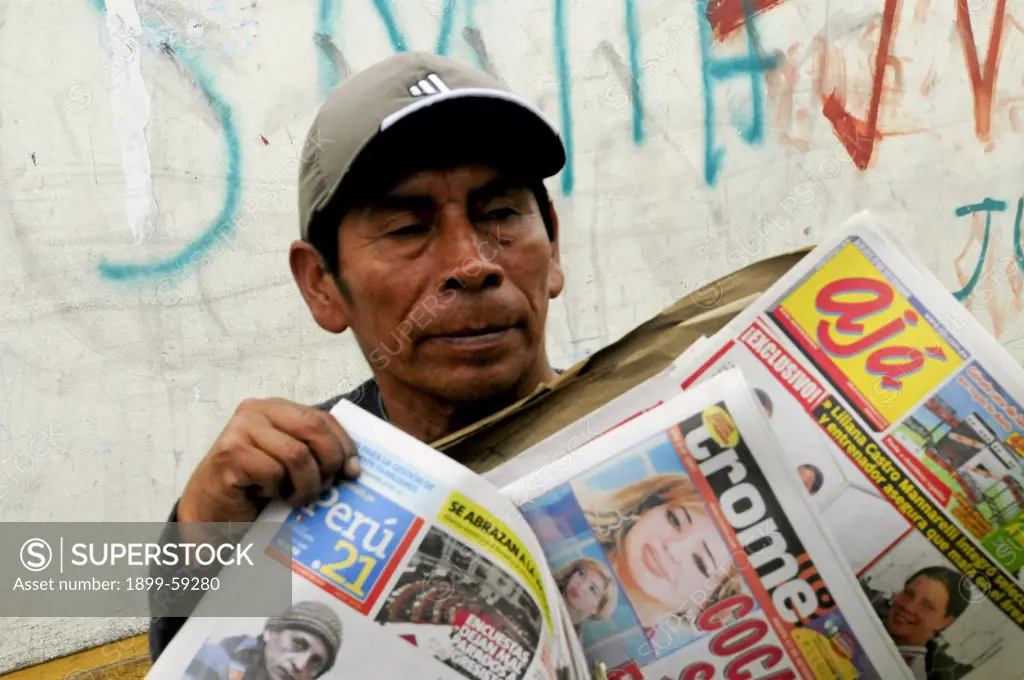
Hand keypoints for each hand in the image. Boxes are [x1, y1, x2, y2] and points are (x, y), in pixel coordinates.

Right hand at [177, 398, 360, 522]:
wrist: (210, 510)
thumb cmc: (255, 486)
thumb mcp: (290, 463)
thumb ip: (315, 453)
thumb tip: (354, 467)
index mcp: (277, 408)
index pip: (323, 418)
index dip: (344, 444)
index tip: (353, 472)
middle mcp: (257, 410)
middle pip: (313, 428)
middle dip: (329, 461)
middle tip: (325, 488)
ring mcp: (240, 430)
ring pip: (297, 454)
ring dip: (306, 485)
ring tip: (297, 498)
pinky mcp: (229, 453)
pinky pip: (274, 472)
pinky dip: (278, 490)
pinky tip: (267, 495)